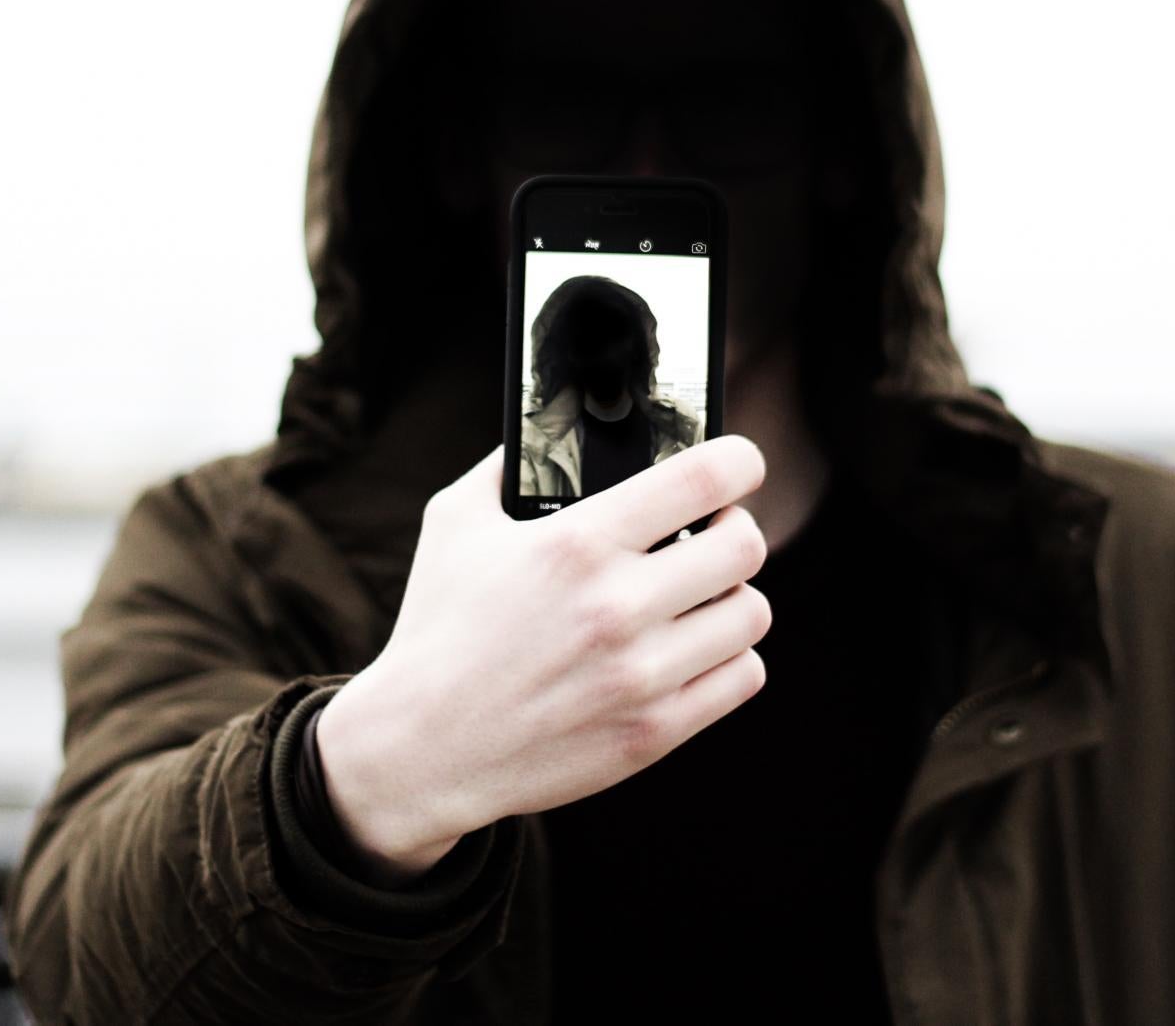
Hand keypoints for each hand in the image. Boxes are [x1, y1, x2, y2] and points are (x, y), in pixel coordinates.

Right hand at [311, 435, 771, 879]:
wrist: (422, 747)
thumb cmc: (438, 628)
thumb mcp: (456, 523)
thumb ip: (508, 464)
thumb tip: (553, 427)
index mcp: (577, 543)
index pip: (704, 478)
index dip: (739, 460)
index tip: (739, 463)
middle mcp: (619, 606)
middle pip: (745, 544)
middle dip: (735, 528)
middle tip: (713, 533)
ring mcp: (642, 674)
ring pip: (752, 612)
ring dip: (732, 596)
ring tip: (702, 597)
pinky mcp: (654, 731)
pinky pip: (744, 676)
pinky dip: (729, 657)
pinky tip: (695, 648)